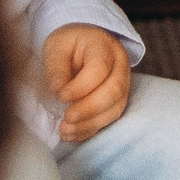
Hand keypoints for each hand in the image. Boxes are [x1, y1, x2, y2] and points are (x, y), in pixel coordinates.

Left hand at [43, 24, 132, 142]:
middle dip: (89, 109)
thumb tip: (58, 90)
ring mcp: (123, 84)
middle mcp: (120, 65)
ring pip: (115, 109)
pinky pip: (109, 119)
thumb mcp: (56, 47)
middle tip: (66, 117)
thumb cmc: (68, 46)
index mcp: (104, 46)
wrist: (82, 46)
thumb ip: (56, 67)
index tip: (61, 96)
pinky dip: (90, 129)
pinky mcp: (117, 101)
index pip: (99, 69)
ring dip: (90, 123)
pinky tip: (71, 133)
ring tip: (65, 130)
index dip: (81, 87)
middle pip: (114, 90)